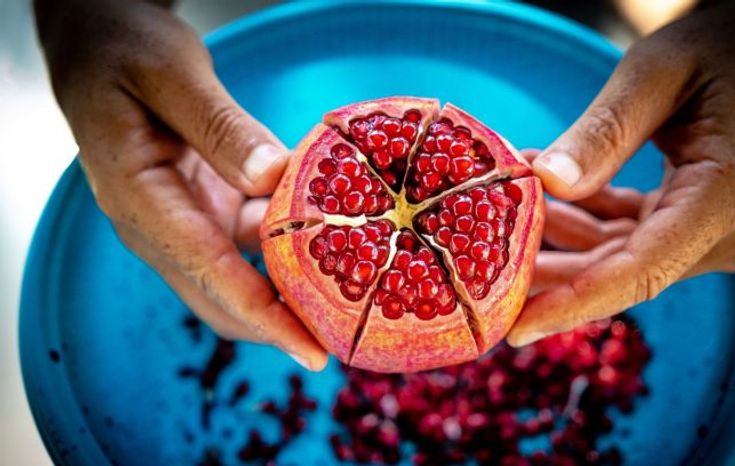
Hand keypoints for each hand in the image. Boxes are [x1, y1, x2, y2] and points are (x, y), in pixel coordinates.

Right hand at [35, 0, 327, 369]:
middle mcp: (156, 224)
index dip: (263, 317)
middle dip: (280, 325)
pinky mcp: (202, 207)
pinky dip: (287, 244)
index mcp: (138, 198)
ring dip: (288, 289)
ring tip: (349, 297)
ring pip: (239, 275)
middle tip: (344, 337)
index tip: (312, 351)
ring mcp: (180, 220)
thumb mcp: (171, 74)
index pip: (207, 272)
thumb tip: (275, 177)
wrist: (98, 43)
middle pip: (221, 295)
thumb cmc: (123, 49)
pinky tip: (331, 236)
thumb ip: (220, 128)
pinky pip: (248, 241)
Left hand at [507, 0, 734, 345]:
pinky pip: (624, 235)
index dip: (574, 303)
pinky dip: (580, 215)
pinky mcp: (689, 224)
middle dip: (548, 274)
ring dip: (556, 238)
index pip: (641, 272)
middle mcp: (721, 231)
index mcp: (724, 196)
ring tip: (498, 213)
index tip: (517, 328)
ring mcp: (707, 232)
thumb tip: (548, 183)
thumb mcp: (656, 74)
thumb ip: (605, 131)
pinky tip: (538, 192)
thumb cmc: (722, 49)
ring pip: (614, 257)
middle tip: (478, 276)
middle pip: (619, 273)